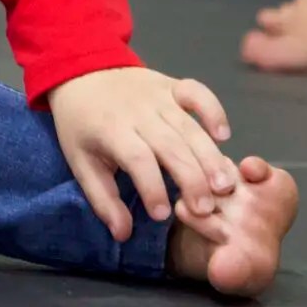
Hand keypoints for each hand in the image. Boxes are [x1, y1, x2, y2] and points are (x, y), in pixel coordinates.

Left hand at [47, 67, 233, 238]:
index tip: (163, 215)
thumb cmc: (82, 124)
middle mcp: (138, 112)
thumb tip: (122, 234)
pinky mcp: (173, 85)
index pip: (137, 159)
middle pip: (170, 145)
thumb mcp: (81, 161)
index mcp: (111, 130)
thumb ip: (102, 199)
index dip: (152, 187)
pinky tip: (224, 136)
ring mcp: (158, 96)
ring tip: (225, 185)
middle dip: (191, 179)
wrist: (81, 71)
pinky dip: (213, 110)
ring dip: (209, 156)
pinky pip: (197, 92)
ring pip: (189, 126)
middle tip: (207, 209)